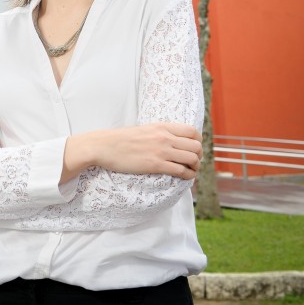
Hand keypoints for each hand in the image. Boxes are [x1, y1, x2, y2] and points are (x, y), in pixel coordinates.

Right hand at [64, 123, 201, 181]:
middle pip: (196, 146)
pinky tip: (185, 177)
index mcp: (162, 126)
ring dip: (195, 167)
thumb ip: (158, 133)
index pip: (193, 131)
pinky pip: (181, 171)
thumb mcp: (143, 129)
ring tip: (190, 171)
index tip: (194, 149)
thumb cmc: (120, 139)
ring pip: (192, 159)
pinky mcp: (156, 165)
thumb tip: (169, 141)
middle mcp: (165, 137)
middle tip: (193, 163)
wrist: (104, 146)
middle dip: (199, 156)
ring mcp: (161, 151)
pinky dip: (188, 176)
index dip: (198, 141)